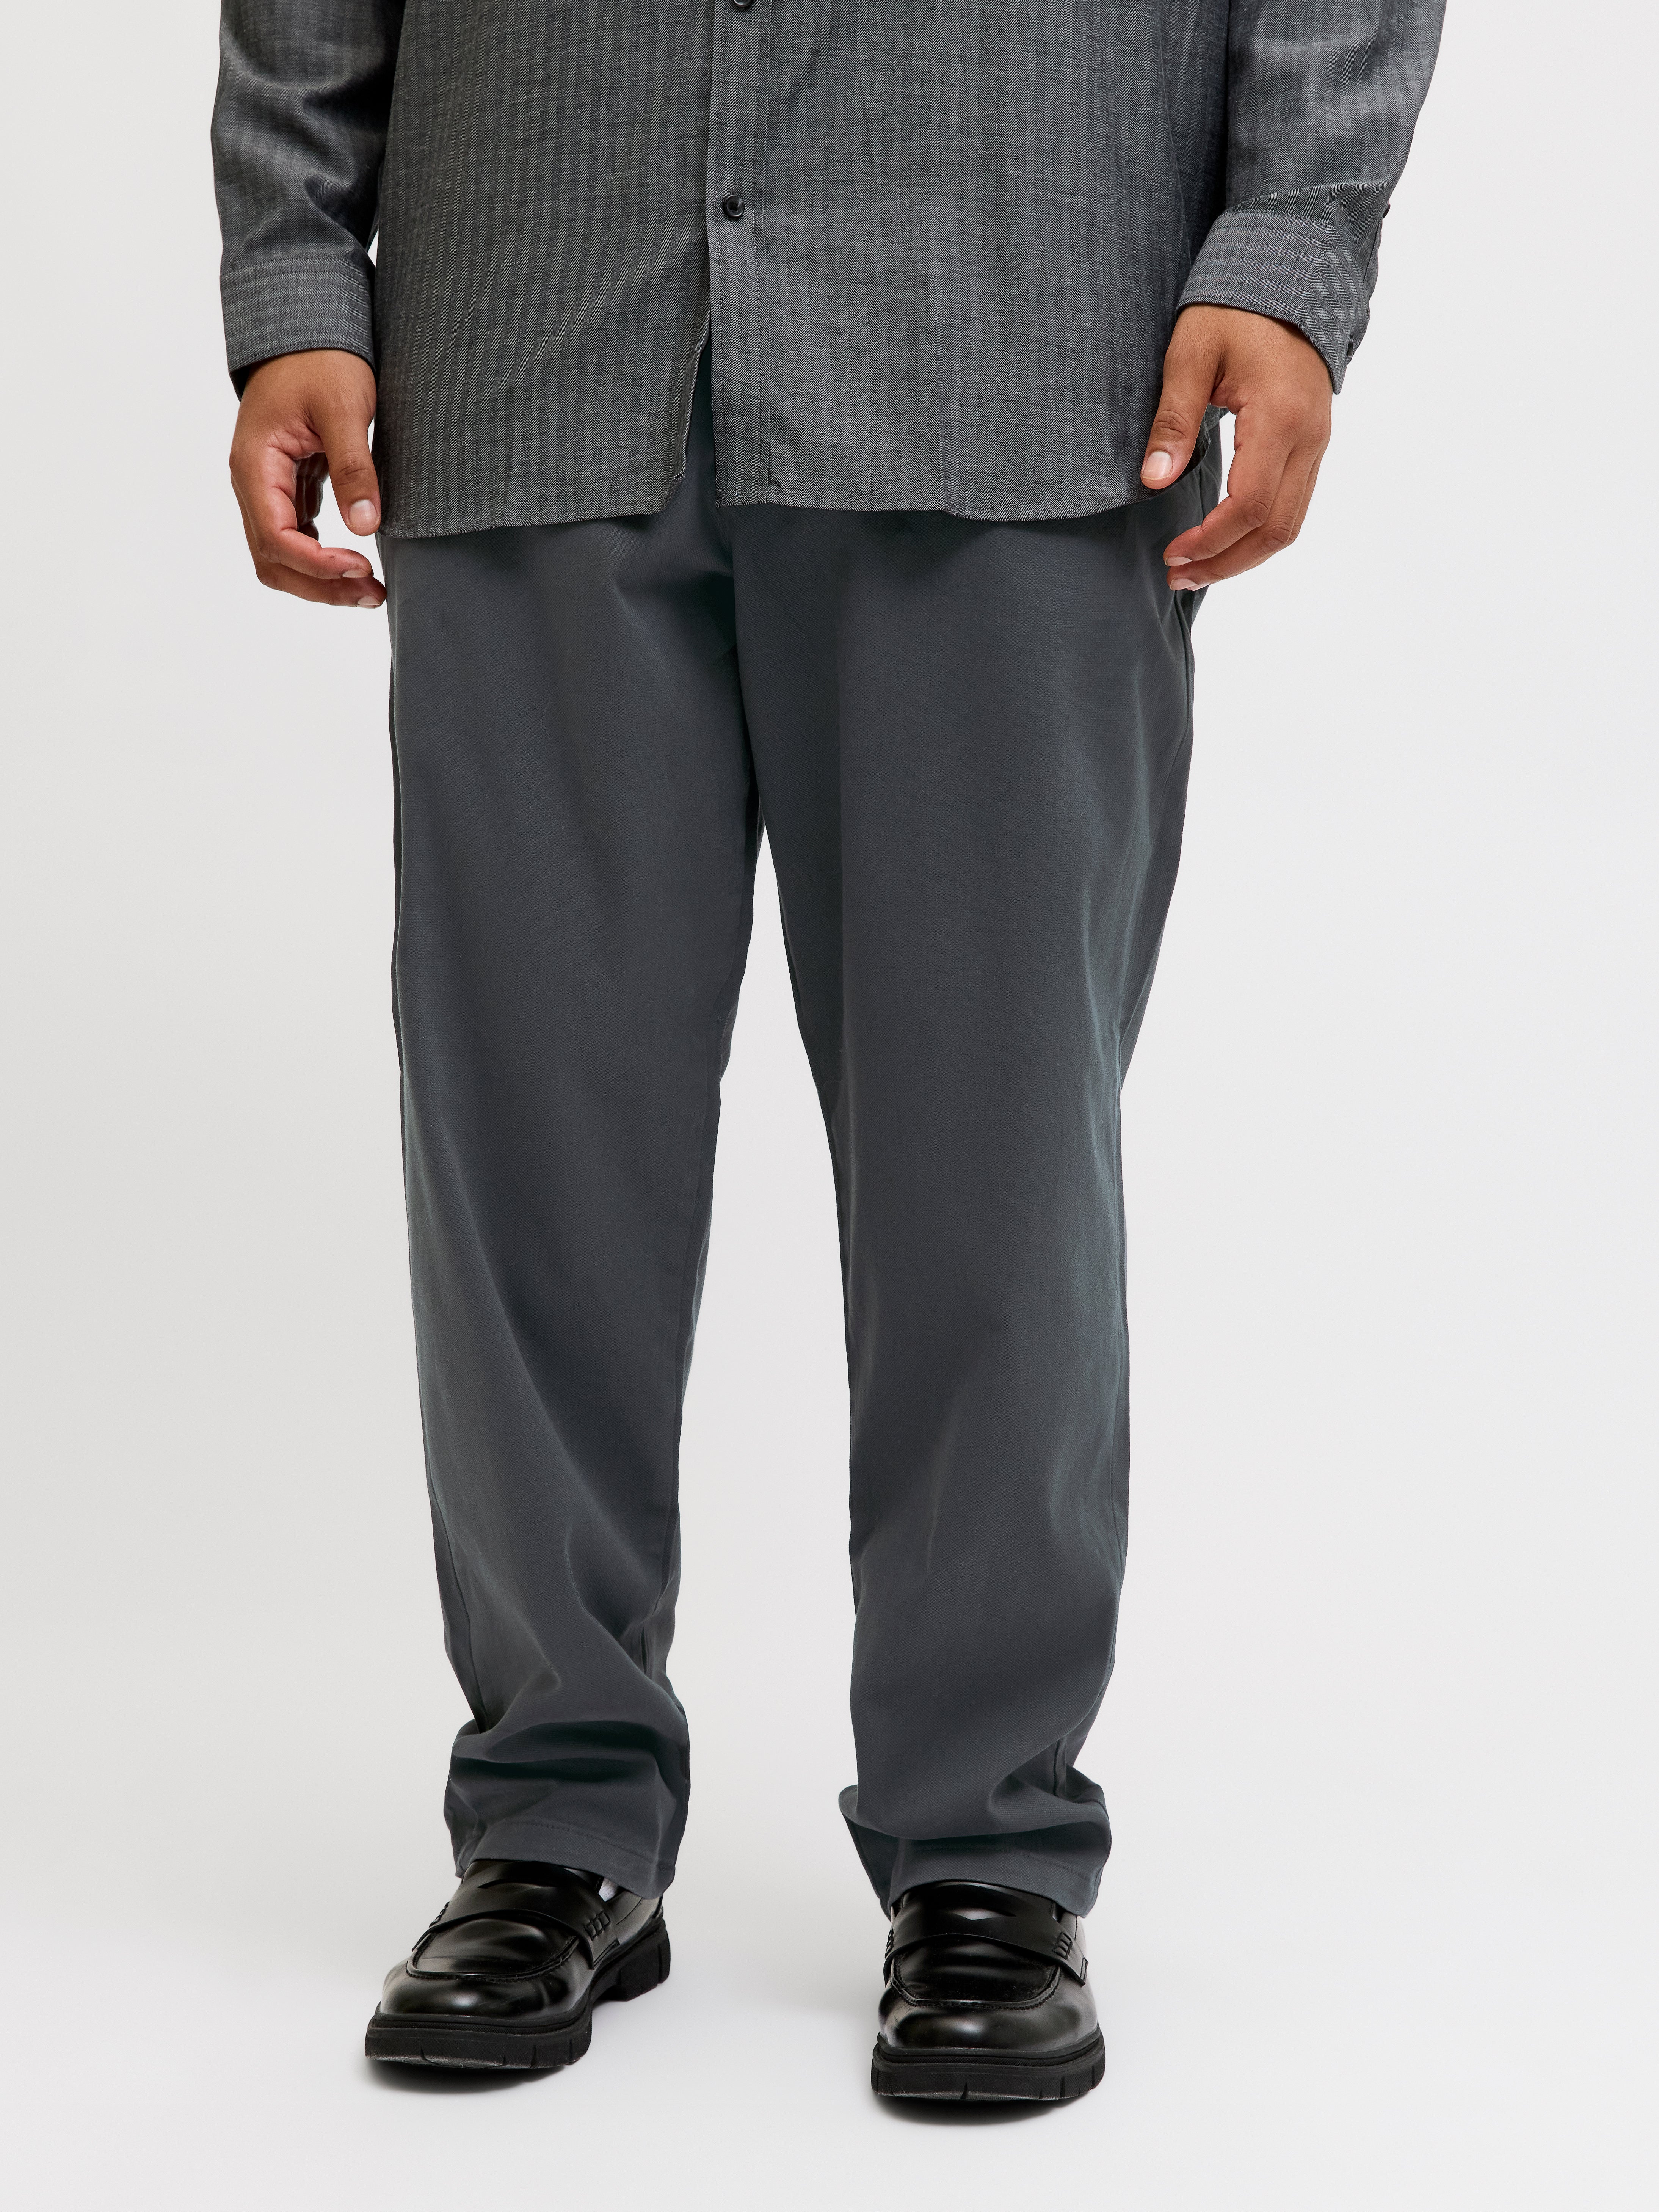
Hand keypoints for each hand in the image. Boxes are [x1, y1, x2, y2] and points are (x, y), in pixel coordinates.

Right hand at [229, 350, 385, 608]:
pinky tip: (357, 565)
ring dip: (322, 581)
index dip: (318, 565)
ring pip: (282, 556)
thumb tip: (365, 526)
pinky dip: (323, 560)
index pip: (277, 538)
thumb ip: (353, 465)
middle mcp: (252, 483)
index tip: (363, 568)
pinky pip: (296, 538)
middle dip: (321, 586)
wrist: (305, 334)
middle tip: (374, 593)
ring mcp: (267, 489)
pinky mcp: (287, 490)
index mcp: (255, 464)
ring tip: (371, 589)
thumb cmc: (321, 360)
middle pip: (273, 560)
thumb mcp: (344, 406)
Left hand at [1140, 306, 1331, 590]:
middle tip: (1178, 575)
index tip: (1172, 553)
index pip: (1248, 506)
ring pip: (1289, 524)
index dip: (1209, 540)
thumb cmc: (1235, 309)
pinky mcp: (1313, 442)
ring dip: (1243, 555)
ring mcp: (1317, 442)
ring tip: (1196, 568)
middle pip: (1276, 529)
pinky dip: (1258, 531)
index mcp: (1280, 419)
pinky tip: (1224, 539)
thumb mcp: (1191, 354)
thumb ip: (1173, 420)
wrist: (1287, 275)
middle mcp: (1309, 438)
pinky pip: (1292, 504)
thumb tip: (1155, 479)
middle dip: (1226, 562)